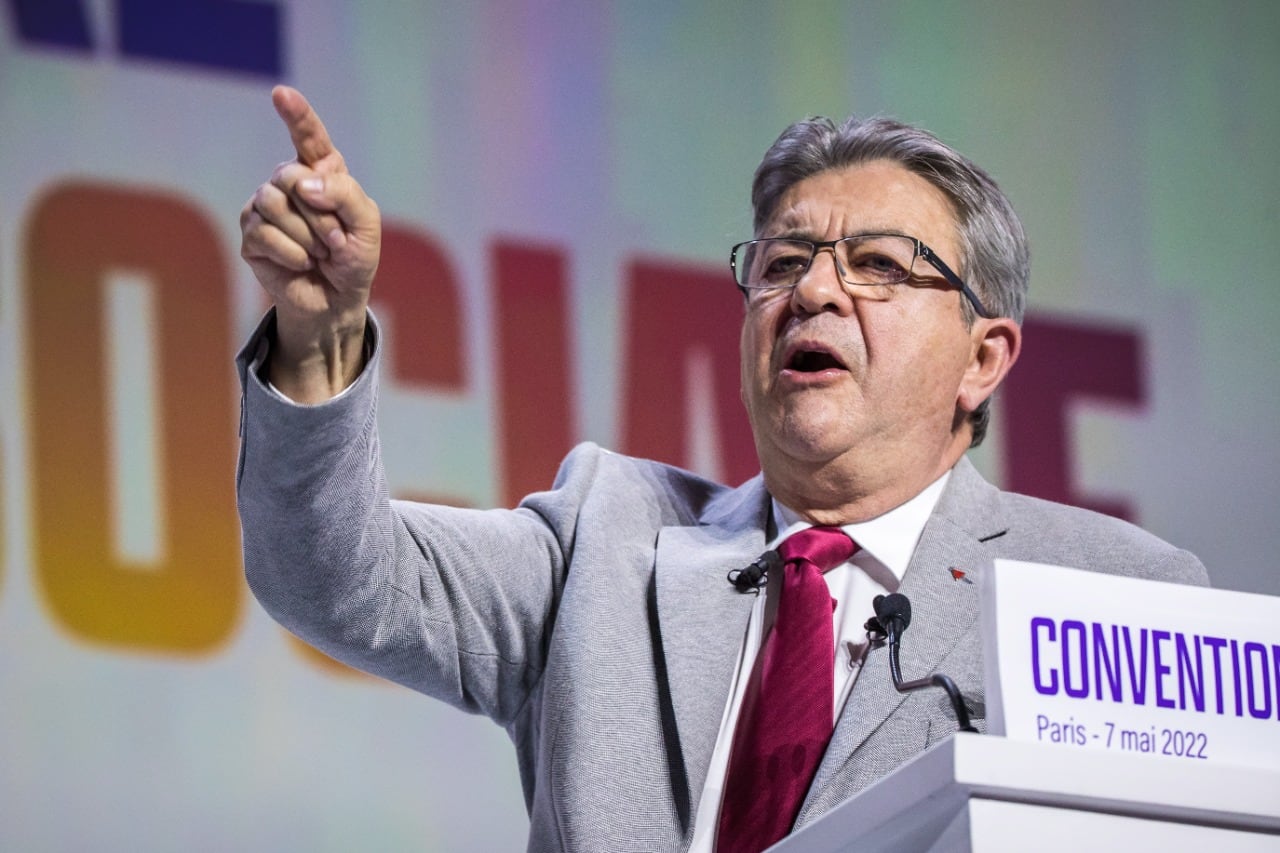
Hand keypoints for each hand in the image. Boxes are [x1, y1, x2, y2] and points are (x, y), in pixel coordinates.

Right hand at [240, 85, 380, 400]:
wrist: (337, 301)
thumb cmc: (354, 258)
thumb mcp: (366, 224)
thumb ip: (344, 193)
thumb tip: (302, 184)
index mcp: (321, 173)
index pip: (308, 137)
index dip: (296, 115)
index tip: (282, 94)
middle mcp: (289, 184)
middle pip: (289, 175)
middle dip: (319, 213)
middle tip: (335, 241)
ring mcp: (265, 207)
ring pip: (274, 203)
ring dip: (306, 236)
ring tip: (318, 254)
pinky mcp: (251, 235)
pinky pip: (263, 232)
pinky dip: (291, 253)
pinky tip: (301, 264)